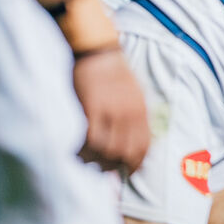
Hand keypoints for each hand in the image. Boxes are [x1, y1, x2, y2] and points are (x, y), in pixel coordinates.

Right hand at [74, 48, 150, 173]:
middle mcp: (130, 113)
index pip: (144, 146)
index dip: (136, 163)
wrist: (99, 51)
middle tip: (104, 168)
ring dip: (98, 160)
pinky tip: (79, 151)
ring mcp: (112, 111)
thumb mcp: (135, 93)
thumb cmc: (115, 72)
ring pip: (108, 149)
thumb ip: (135, 117)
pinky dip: (85, 150)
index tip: (128, 172)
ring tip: (89, 161)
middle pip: (126, 152)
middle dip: (115, 166)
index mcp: (142, 110)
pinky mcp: (93, 108)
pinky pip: (92, 139)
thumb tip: (130, 141)